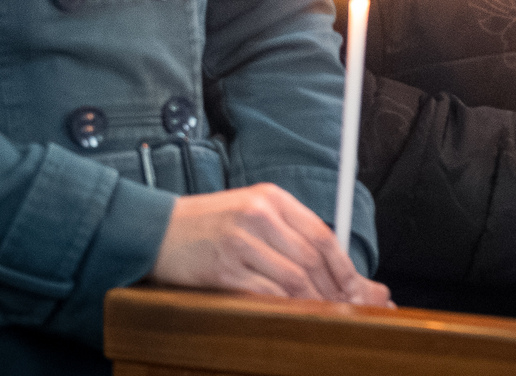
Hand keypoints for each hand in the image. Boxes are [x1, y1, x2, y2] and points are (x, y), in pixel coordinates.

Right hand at [150, 183, 391, 305]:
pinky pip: (266, 293)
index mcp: (272, 198)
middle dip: (335, 289)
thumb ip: (288, 232)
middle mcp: (259, 214)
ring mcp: (241, 240)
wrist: (156, 230)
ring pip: (294, 278)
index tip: (358, 289)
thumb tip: (332, 264)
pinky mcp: (225, 267)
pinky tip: (293, 316)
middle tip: (350, 309)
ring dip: (314, 302)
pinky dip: (285, 307)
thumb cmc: (207, 224)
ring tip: (325, 316)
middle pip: (312, 258)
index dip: (344, 266)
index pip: (322, 234)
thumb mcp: (251, 212)